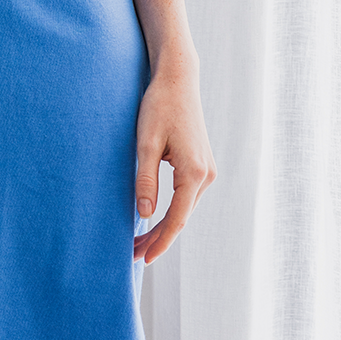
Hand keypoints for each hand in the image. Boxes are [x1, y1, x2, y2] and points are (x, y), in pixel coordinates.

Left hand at [132, 57, 215, 263]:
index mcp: (193, 174)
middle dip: (158, 237)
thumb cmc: (159, 106)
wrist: (178, 80)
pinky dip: (171, 209)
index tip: (143, 258)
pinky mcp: (202, 165)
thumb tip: (144, 214)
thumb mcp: (145, 142)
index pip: (176, 219)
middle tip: (133, 254)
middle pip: (181, 217)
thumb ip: (145, 179)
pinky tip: (154, 216)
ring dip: (164, 224)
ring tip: (139, 239)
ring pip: (184, 208)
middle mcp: (206, 176)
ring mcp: (207, 171)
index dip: (160, 242)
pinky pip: (186, 196)